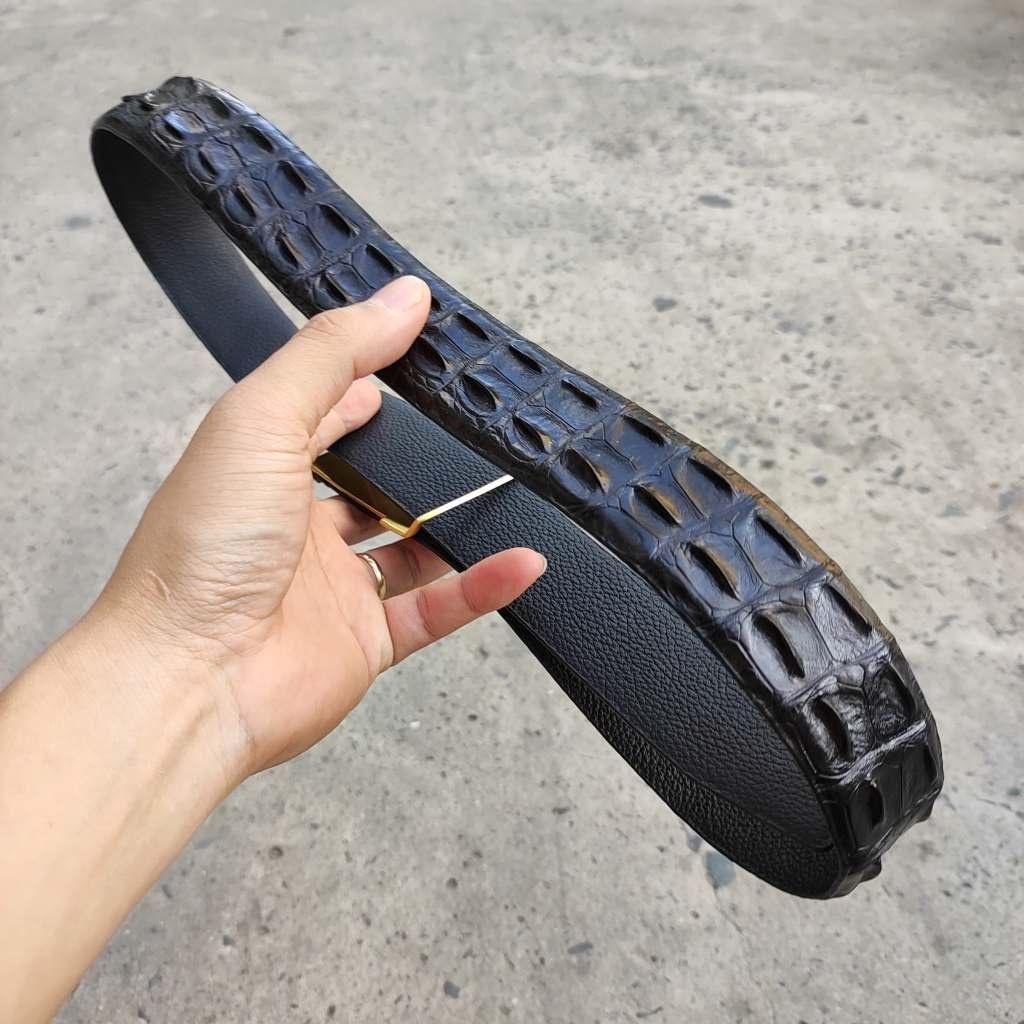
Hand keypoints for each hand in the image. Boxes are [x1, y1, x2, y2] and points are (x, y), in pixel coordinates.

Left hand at [93, 275, 544, 777]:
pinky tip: (522, 562)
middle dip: (421, 460)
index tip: (423, 358)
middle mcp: (294, 526)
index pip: (324, 413)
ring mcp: (331, 588)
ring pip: (412, 547)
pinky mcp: (364, 642)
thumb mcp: (262, 419)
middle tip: (478, 432)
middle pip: (374, 483)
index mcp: (260, 468)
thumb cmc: (201, 551)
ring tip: (510, 492)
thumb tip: (401, 299)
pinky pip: (437, 608)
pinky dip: (482, 585)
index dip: (368, 384)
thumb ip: (334, 356)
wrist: (188, 679)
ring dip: (458, 524)